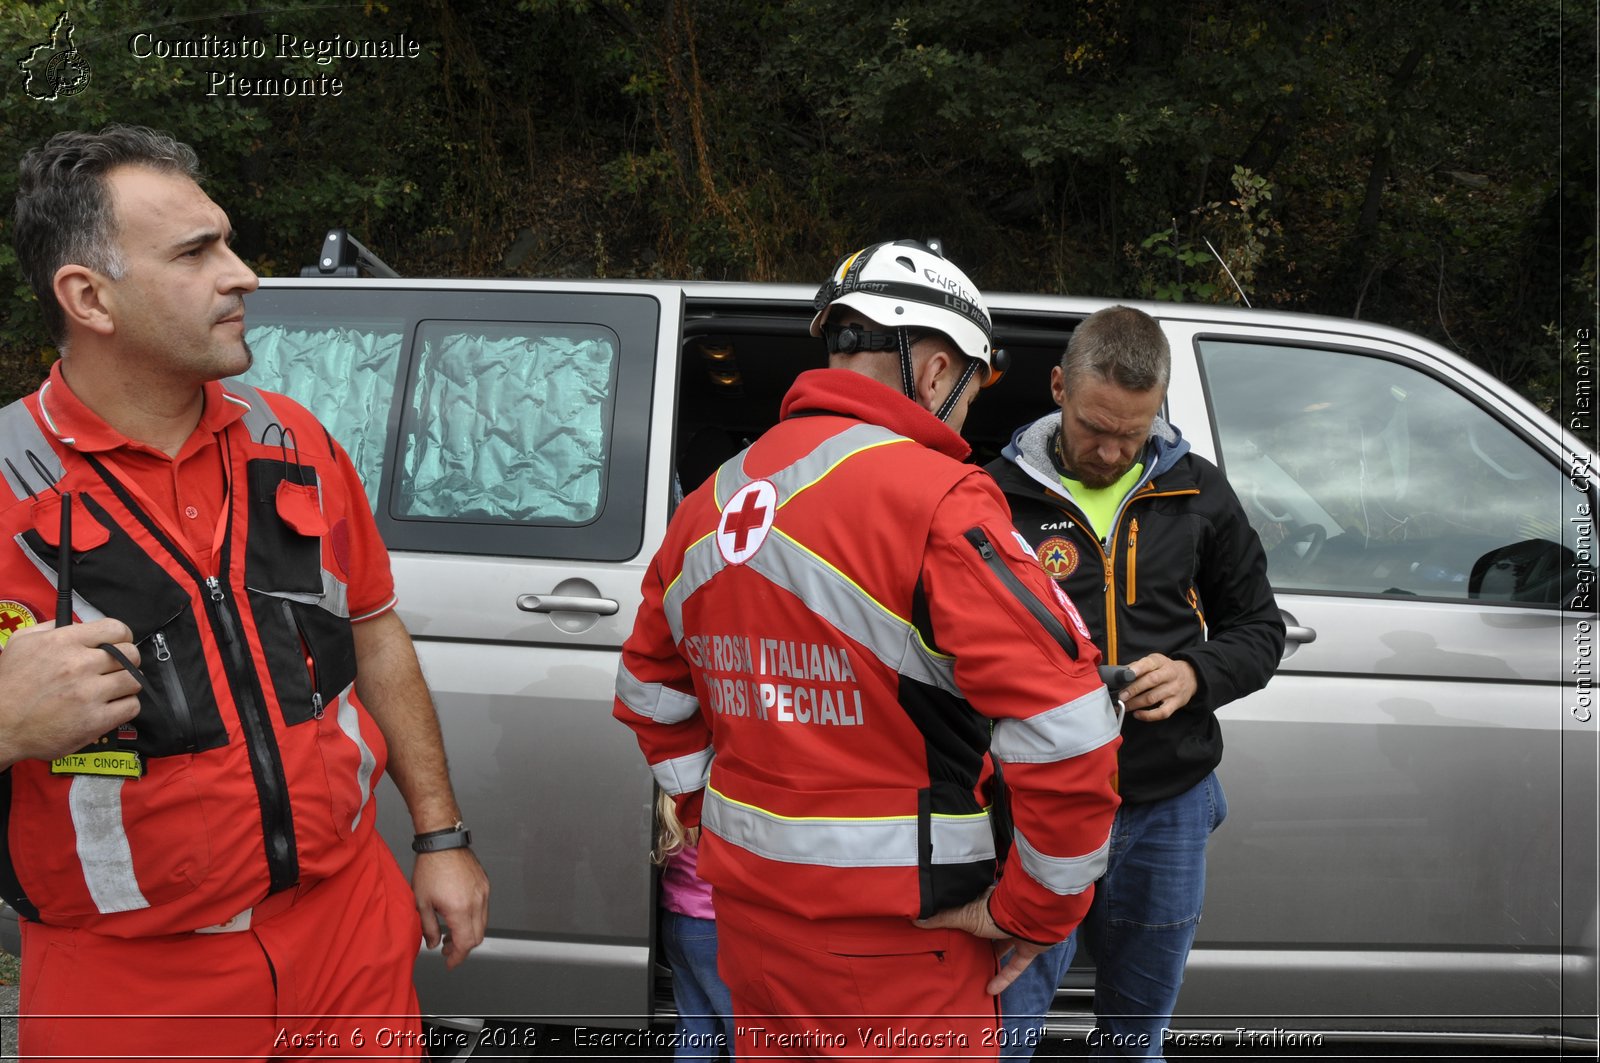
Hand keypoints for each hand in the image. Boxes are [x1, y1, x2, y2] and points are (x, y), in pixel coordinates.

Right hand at [0, 619, 141, 769]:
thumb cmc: (9, 685)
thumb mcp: (22, 642)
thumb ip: (51, 627)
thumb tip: (78, 624)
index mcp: (63, 642)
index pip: (116, 628)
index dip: (122, 636)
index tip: (119, 644)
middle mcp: (79, 665)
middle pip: (131, 654)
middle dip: (127, 660)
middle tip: (114, 669)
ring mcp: (89, 694)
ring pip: (134, 680)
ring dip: (126, 684)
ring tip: (111, 689)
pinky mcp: (94, 721)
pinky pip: (131, 706)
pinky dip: (125, 706)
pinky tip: (110, 706)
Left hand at [412, 847, 489, 969]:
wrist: (443, 841)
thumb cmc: (430, 867)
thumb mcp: (421, 902)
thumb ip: (427, 928)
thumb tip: (433, 943)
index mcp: (459, 909)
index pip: (465, 943)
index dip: (457, 957)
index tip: (450, 962)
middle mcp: (476, 902)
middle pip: (477, 936)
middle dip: (463, 948)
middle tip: (448, 950)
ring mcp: (483, 892)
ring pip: (483, 923)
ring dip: (469, 933)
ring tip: (451, 932)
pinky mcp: (485, 884)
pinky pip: (484, 909)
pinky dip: (474, 918)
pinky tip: (459, 915)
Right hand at [914, 888, 1052, 994]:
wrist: (1029, 919)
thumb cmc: (996, 911)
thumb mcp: (963, 915)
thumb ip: (943, 918)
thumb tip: (918, 919)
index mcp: (986, 903)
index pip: (973, 909)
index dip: (963, 916)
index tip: (952, 927)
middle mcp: (1002, 916)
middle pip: (988, 928)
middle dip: (978, 939)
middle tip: (963, 951)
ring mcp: (1017, 932)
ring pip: (1003, 946)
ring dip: (992, 957)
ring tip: (977, 970)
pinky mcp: (1028, 948)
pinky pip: (1015, 966)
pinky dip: (1004, 978)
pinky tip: (991, 989)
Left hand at [1119, 653, 1197, 720]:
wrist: (1190, 676)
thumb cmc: (1165, 669)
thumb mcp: (1154, 661)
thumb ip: (1138, 666)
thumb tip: (1119, 675)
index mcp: (1160, 662)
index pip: (1148, 664)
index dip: (1137, 669)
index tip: (1125, 675)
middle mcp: (1169, 675)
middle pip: (1150, 681)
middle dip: (1133, 689)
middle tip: (1120, 696)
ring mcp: (1173, 690)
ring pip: (1153, 698)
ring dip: (1135, 703)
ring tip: (1123, 706)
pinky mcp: (1176, 703)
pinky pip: (1162, 712)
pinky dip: (1148, 716)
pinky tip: (1137, 714)